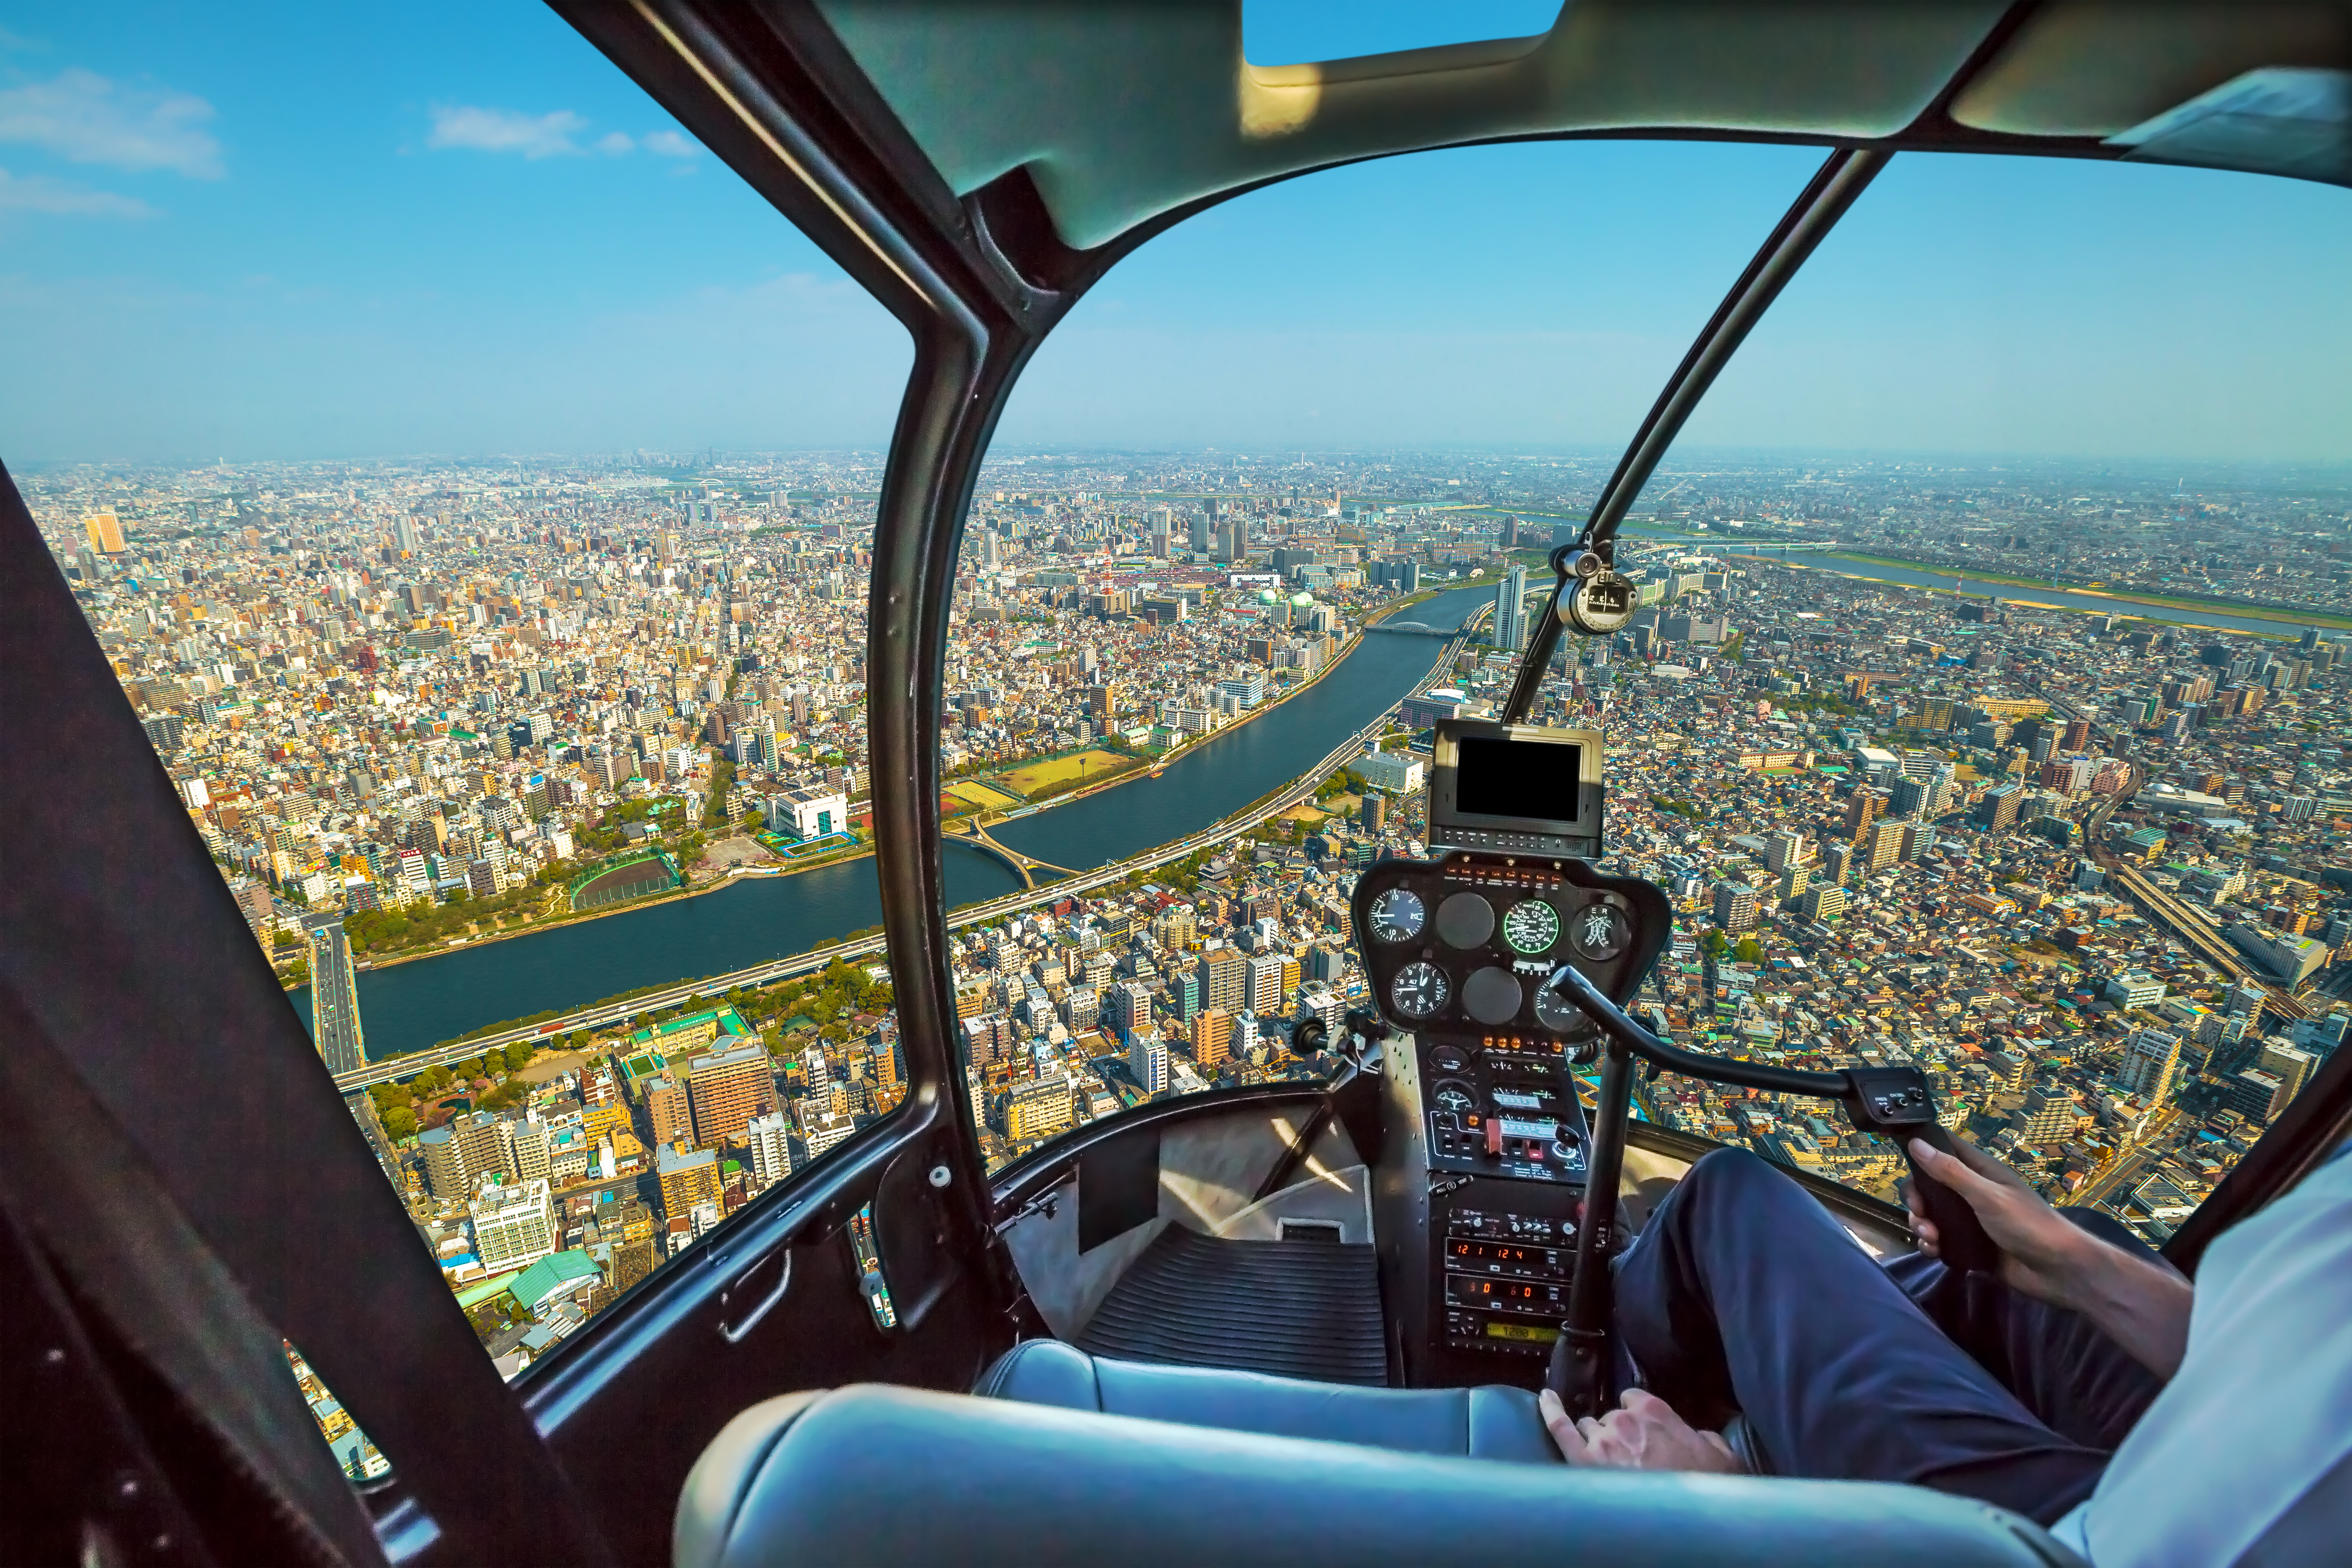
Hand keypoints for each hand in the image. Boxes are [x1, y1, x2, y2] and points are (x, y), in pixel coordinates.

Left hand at [1541, 1387, 1740, 1473]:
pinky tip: (1545, 1400)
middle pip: (1611, 1416)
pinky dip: (1550, 1412)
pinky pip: (1559, 1429)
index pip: (1634, 1398)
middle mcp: (1623, 1420)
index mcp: (1654, 1411)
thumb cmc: (1702, 1488)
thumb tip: (1697, 1435)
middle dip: (1617, 1432)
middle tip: (1630, 1455)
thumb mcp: (1721, 1456)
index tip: (1641, 1426)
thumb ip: (1704, 1437)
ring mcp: (1600, 1440)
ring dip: (1594, 1438)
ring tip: (1605, 1457)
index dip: (1636, 1413)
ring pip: (1588, 1427)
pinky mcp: (1581, 1460)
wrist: (1682, 1521)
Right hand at [1904, 1136, 2087, 1304]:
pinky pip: (1941, 1241)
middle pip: (1929, 1186)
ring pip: (1932, 1215)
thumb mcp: (1988, 1196)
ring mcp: (1970, 1221)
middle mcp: (1972, 1192)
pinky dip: (1932, 1246)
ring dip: (1922, 1225)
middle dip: (1917, 1200)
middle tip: (1920, 1214)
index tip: (1902, 1160)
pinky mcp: (1970, 1247)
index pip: (1944, 1148)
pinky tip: (1935, 1252)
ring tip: (1931, 1240)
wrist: (2059, 1272)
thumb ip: (1951, 1172)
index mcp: (1980, 1172)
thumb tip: (1916, 1143)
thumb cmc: (2029, 1225)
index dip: (1921, 1149)